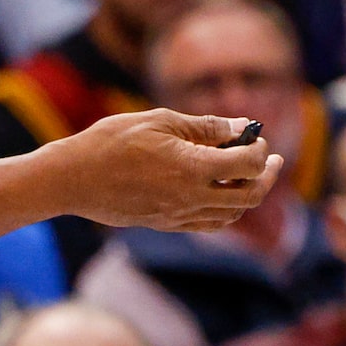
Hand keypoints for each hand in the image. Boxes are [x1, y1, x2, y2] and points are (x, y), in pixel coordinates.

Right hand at [50, 109, 280, 230]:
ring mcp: (178, 216)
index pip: (247, 165)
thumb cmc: (111, 142)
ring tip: (248, 174)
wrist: (72, 179)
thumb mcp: (160, 121)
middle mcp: (190, 197)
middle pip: (249, 196)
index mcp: (192, 168)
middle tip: (273, 159)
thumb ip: (205, 127)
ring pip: (232, 214)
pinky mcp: (166, 224)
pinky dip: (225, 209)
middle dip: (267, 176)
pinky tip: (222, 192)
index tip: (256, 137)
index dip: (260, 150)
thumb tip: (240, 128)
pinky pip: (209, 224)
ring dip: (247, 194)